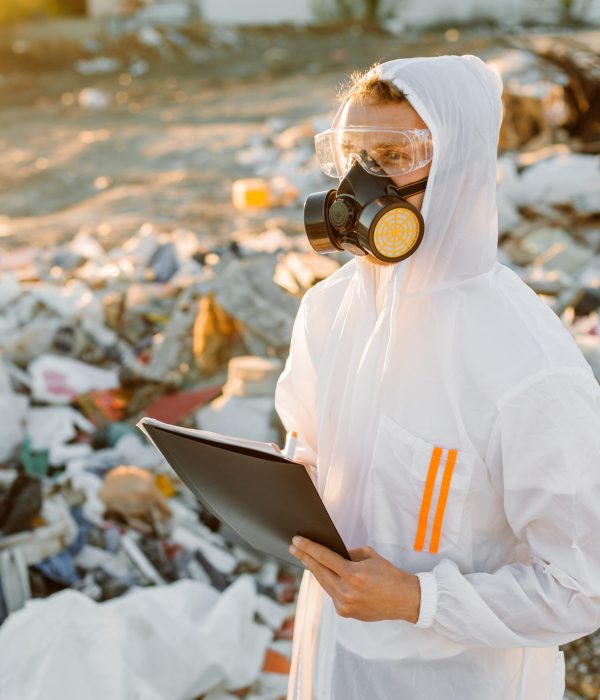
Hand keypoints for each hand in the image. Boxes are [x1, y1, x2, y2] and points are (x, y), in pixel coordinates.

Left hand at [288, 536, 420, 622]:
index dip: (308, 548)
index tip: (296, 540)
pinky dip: (329, 583)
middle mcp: (346, 592)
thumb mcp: (368, 556)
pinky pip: (331, 593)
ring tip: (305, 557)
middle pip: (318, 571)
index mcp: (353, 575)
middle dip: (305, 557)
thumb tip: (329, 553)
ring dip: (315, 570)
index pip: (324, 558)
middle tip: (293, 547)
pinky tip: (324, 574)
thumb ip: (347, 554)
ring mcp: (344, 605)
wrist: (404, 600)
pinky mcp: (345, 613)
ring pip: (323, 583)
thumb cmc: (388, 574)